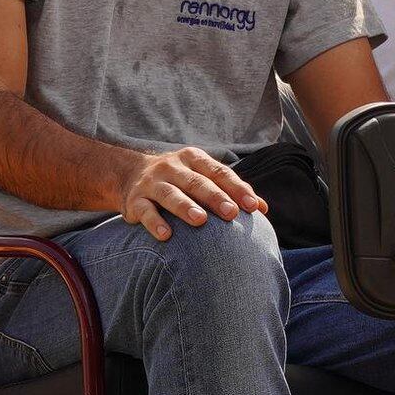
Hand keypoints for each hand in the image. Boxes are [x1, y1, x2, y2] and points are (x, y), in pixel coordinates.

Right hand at [117, 145, 264, 239]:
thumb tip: (263, 209)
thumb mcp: (202, 177)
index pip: (219, 172)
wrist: (130, 174)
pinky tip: (166, 236)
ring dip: (185, 207)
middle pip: (196, 182)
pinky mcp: (135, 201)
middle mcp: (172, 168)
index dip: (236, 187)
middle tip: (231, 213)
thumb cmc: (179, 180)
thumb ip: (230, 190)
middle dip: (215, 197)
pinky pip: (146, 211)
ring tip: (200, 221)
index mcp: (193, 159)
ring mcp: (152, 183)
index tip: (253, 206)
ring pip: (170, 194)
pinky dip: (155, 223)